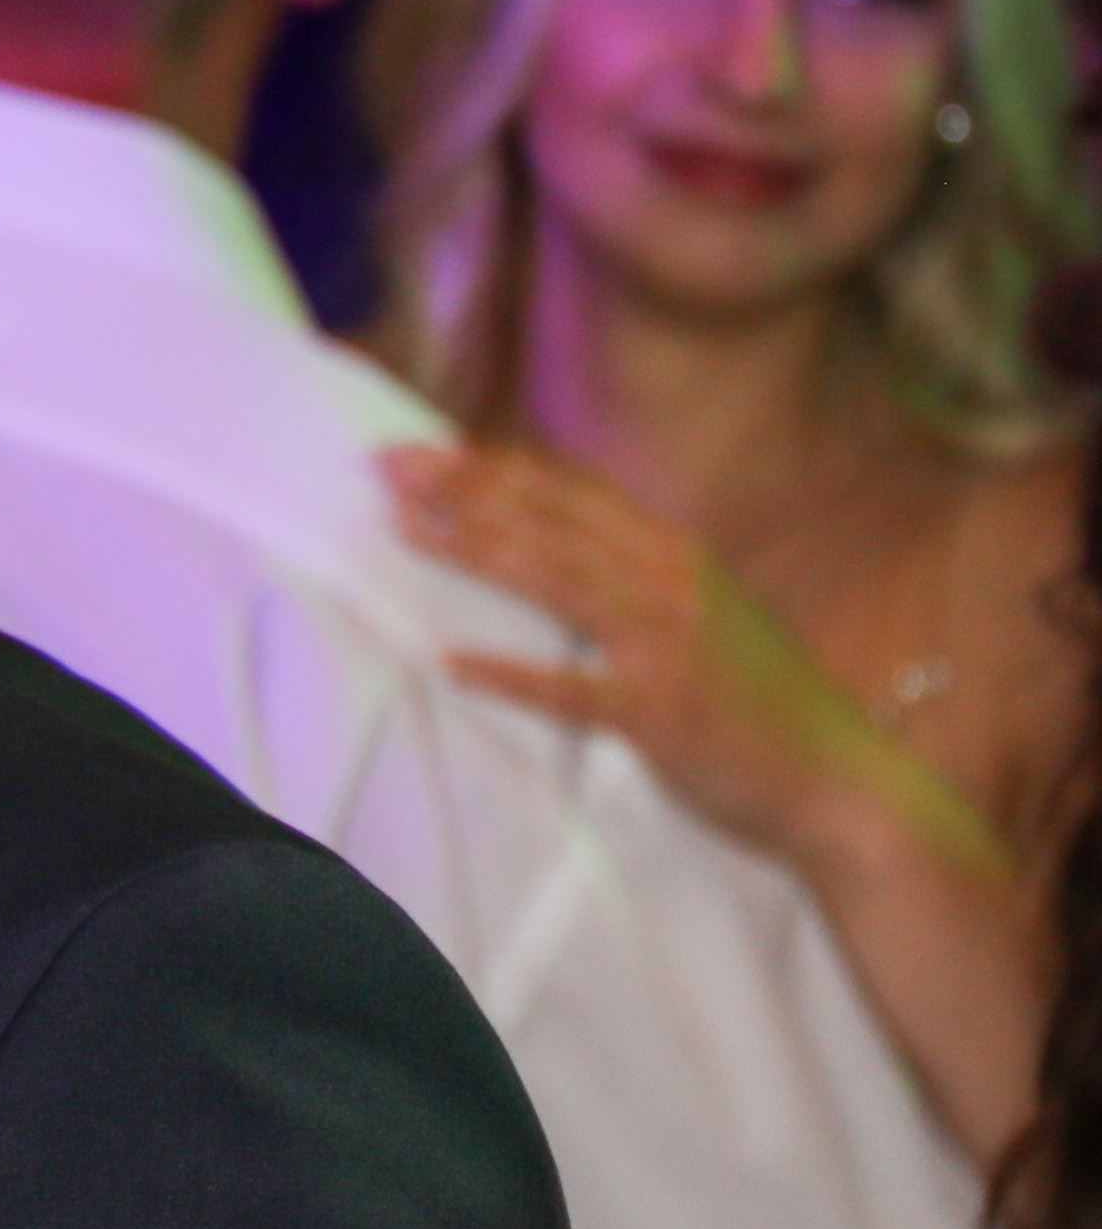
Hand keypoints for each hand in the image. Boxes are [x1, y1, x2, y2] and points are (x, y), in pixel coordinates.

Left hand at [383, 442, 976, 877]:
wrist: (838, 780)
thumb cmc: (761, 701)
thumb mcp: (707, 614)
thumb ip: (639, 577)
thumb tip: (557, 546)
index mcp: (680, 555)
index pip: (574, 492)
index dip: (498, 465)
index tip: (429, 448)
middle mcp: (673, 584)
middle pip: (554, 520)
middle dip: (466, 487)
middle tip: (390, 467)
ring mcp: (667, 645)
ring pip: (557, 581)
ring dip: (476, 549)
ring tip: (407, 529)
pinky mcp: (660, 714)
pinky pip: (572, 691)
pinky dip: (510, 675)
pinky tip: (452, 663)